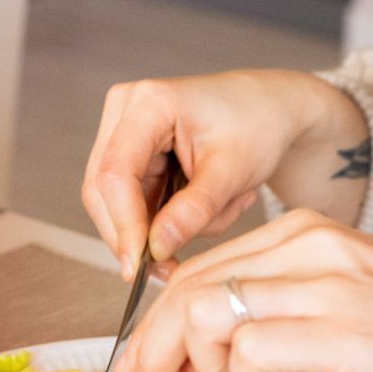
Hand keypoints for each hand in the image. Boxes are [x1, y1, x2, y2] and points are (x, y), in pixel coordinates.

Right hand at [81, 70, 346, 280]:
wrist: (269, 109)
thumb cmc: (257, 125)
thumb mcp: (233, 172)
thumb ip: (194, 210)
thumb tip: (155, 249)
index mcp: (148, 102)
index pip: (116, 172)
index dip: (123, 224)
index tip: (137, 266)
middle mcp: (125, 111)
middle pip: (103, 190)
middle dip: (135, 235)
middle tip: (170, 269)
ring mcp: (124, 132)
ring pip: (116, 202)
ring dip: (159, 227)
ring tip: (219, 212)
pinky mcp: (133, 154)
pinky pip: (134, 202)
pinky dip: (167, 218)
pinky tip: (210, 207)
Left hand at [114, 209, 372, 371]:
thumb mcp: (354, 298)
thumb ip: (289, 310)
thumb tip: (220, 351)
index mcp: (308, 233)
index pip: (199, 267)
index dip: (156, 322)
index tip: (146, 363)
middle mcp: (310, 248)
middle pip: (188, 287)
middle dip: (152, 346)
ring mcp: (327, 287)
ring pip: (207, 312)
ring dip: (191, 363)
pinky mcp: (346, 332)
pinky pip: (252, 350)